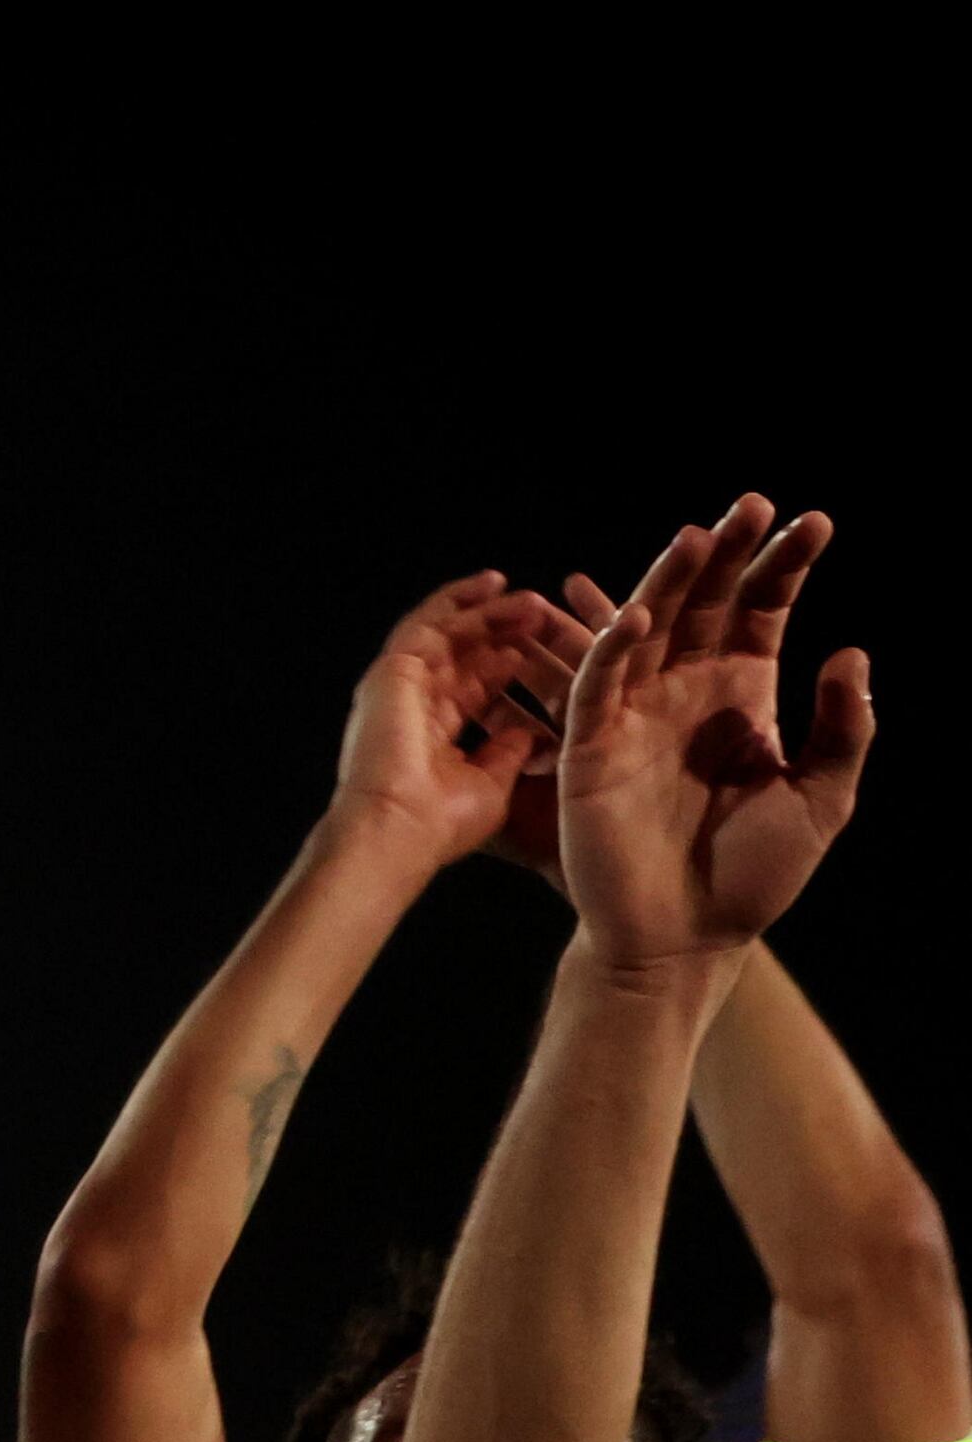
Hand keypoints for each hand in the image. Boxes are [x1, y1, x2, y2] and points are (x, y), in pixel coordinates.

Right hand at [327, 571, 587, 868]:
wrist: (398, 828)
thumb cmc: (440, 823)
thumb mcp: (494, 782)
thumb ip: (509, 751)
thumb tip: (530, 729)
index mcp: (432, 734)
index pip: (472, 688)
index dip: (504, 666)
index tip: (537, 649)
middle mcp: (412, 705)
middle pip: (460, 656)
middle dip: (500, 632)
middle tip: (538, 611)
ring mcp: (399, 686)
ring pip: (446, 634)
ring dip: (488, 612)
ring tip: (528, 597)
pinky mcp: (393, 671)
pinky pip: (427, 624)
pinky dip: (459, 602)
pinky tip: (491, 586)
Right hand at [556, 495, 868, 974]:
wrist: (686, 937)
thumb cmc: (755, 874)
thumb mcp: (823, 797)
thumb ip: (841, 727)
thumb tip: (851, 652)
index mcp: (741, 695)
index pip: (762, 611)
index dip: (786, 567)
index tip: (817, 524)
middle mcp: (686, 692)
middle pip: (705, 602)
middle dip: (727, 552)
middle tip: (752, 504)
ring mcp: (635, 714)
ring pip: (648, 628)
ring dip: (669, 581)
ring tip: (698, 536)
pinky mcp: (590, 746)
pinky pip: (599, 684)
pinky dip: (615, 646)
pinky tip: (644, 614)